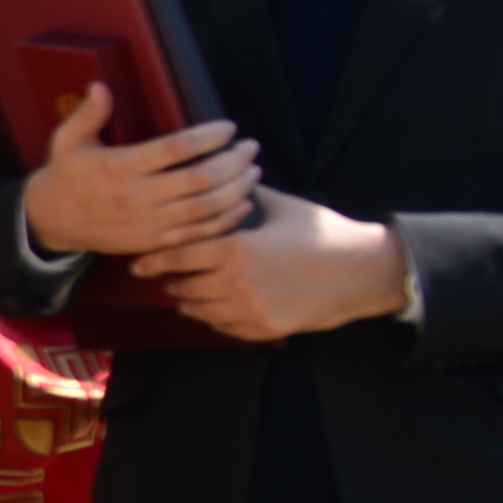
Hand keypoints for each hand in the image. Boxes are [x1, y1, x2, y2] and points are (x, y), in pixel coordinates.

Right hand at [13, 77, 262, 263]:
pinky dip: (227, 220)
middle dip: (234, 162)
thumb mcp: (68, 140)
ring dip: (237, 189)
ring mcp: (147, 222)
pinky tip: (243, 204)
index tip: (228, 128)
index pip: (176, 149)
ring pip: (206, 207)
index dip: (209, 137)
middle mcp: (136, 196)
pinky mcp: (153, 242)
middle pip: (200, 179)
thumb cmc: (65, 175)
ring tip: (253, 172)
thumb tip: (101, 86)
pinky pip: (199, 233)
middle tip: (250, 148)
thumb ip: (89, 113)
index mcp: (119, 167)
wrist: (50, 221)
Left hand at [128, 186, 411, 340]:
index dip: (153, 261)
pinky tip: (217, 307)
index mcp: (236, 249)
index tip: (137, 264)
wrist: (365, 272)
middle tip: (166, 276)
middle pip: (182, 286)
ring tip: (188, 291)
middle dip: (173, 280)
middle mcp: (237, 283)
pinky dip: (214, 317)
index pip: (177, 257)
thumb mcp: (284, 208)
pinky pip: (223, 327)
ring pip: (199, 310)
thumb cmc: (325, 235)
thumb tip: (226, 173)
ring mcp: (250, 309)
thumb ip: (247, 194)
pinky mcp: (264, 329)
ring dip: (190, 300)